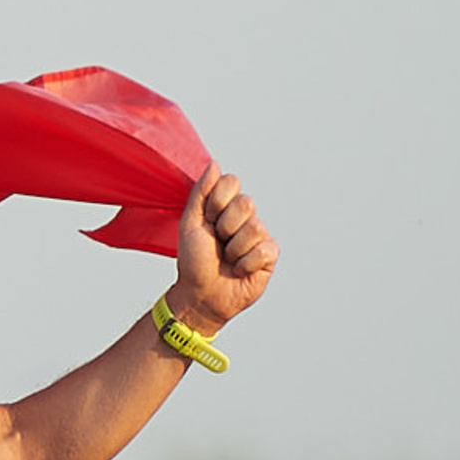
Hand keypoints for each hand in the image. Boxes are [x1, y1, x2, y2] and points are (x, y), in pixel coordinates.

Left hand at [170, 168, 276, 332]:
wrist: (200, 295)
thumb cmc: (193, 261)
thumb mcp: (190, 223)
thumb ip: (201, 193)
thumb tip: (215, 164)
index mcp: (225, 206)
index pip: (231, 182)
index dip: (216, 202)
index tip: (207, 221)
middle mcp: (245, 217)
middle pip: (246, 203)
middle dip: (224, 227)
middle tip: (217, 242)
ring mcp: (259, 236)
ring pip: (254, 228)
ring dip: (233, 249)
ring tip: (227, 259)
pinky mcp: (269, 255)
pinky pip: (263, 250)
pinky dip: (245, 264)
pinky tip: (238, 270)